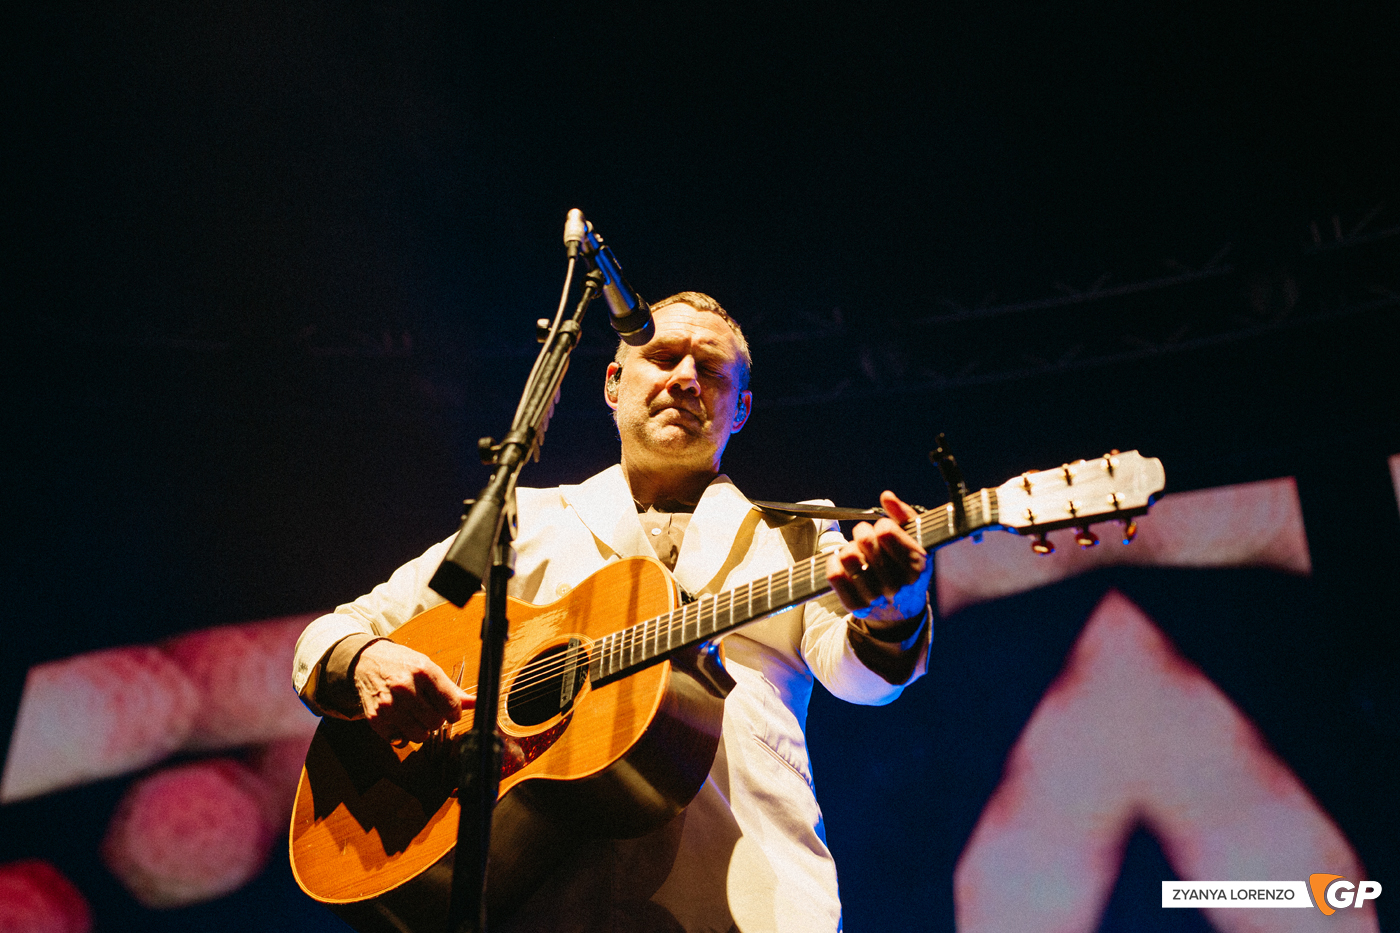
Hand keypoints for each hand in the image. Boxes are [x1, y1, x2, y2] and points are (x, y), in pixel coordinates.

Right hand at [352, 640, 474, 744]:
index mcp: (424, 672)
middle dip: (436, 720)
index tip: (451, 711)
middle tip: (428, 710)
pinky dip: (402, 734)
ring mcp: (389, 704)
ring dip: (421, 730)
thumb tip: (476, 703)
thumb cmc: (403, 664)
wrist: (367, 661)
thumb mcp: (429, 669)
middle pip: (436, 722)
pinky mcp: (376, 718)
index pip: (451, 705)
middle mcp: (405, 687)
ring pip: (420, 735)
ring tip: (414, 715)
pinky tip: (399, 719)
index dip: (454, 713)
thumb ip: (452, 690)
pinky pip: (400, 740)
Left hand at [826, 490, 932, 624]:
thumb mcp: (916, 541)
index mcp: (916, 566)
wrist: (901, 612)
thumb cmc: (907, 567)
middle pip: (864, 540)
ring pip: (847, 556)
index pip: (886, 532)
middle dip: (863, 532)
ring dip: (848, 547)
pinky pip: (833, 575)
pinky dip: (834, 562)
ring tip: (856, 551)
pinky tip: (843, 563)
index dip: (882, 525)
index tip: (884, 529)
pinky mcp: (855, 605)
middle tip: (866, 536)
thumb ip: (904, 515)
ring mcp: (875, 597)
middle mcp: (897, 585)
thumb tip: (887, 496)